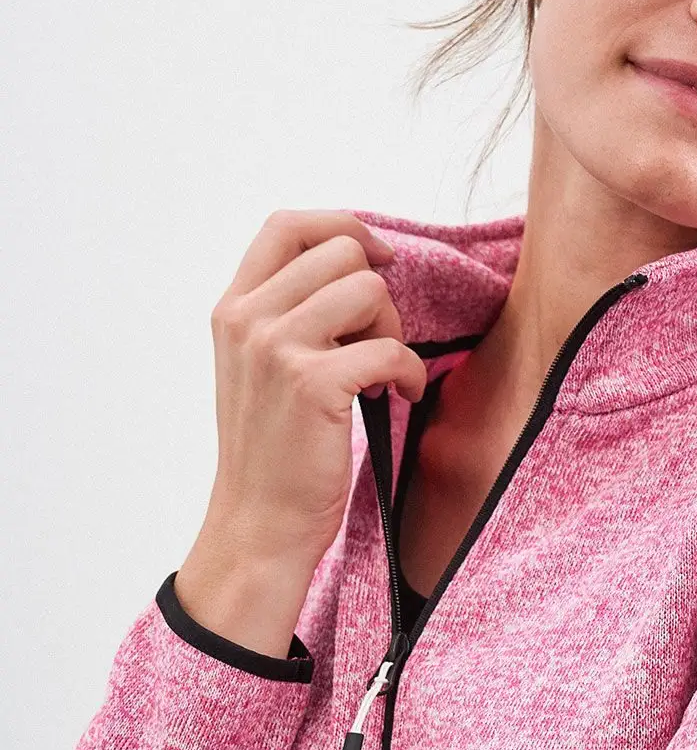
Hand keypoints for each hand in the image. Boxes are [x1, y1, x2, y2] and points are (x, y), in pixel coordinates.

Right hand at [199, 208, 427, 572]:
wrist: (260, 525)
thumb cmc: (273, 453)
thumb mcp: (260, 369)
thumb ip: (287, 314)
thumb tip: (357, 266)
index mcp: (233, 309)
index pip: (287, 225)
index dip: (343, 227)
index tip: (376, 260)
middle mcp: (248, 319)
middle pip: (342, 252)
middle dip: (378, 295)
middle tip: (375, 344)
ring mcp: (277, 348)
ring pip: (370, 290)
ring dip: (393, 332)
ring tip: (381, 376)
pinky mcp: (313, 383)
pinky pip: (391, 348)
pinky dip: (410, 374)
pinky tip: (401, 398)